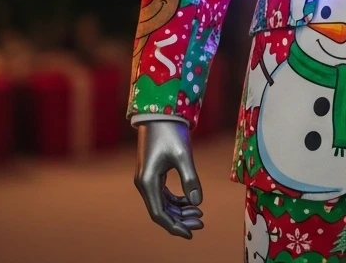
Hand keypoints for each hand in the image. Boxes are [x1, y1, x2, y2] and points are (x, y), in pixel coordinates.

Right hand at [134, 120, 204, 238]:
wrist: (160, 112)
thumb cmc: (171, 131)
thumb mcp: (183, 155)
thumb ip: (190, 179)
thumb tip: (197, 202)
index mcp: (147, 182)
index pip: (159, 214)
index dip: (174, 226)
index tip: (191, 233)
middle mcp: (144, 183)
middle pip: (161, 211)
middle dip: (181, 219)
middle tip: (201, 221)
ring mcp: (147, 179)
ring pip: (163, 203)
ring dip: (179, 210)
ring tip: (199, 214)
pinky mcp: (153, 173)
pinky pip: (163, 194)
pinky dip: (177, 200)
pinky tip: (191, 202)